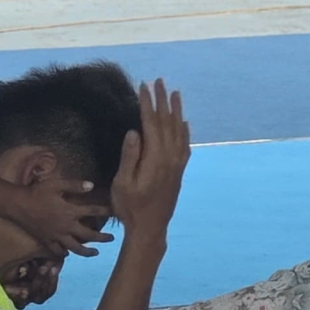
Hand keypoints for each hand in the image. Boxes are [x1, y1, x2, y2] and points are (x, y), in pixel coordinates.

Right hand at [19, 178, 111, 258]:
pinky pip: (58, 251)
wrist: (18, 205)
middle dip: (102, 238)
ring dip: (87, 252)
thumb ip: (74, 185)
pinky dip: (65, 253)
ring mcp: (56, 236)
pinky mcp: (46, 241)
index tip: (114, 211)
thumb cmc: (37, 192)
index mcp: (70, 211)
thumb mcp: (57, 185)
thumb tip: (91, 185)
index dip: (105, 211)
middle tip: (111, 239)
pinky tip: (69, 253)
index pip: (92, 211)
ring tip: (95, 253)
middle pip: (88, 236)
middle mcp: (66, 227)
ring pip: (75, 248)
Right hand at [110, 79, 190, 236]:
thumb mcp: (123, 183)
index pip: (151, 123)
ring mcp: (177, 164)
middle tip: (158, 81)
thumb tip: (134, 131)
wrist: (151, 228)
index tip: (143, 86)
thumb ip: (130, 156)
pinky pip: (185, 145)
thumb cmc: (131, 207)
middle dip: (162, 100)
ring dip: (176, 111)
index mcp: (155, 158)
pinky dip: (185, 131)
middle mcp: (170, 157)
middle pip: (167, 122)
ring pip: (179, 131)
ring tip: (174, 93)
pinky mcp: (179, 172)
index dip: (148, 103)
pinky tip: (185, 123)